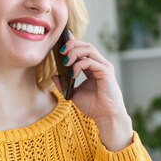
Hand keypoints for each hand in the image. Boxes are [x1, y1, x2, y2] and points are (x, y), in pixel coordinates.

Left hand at [54, 36, 132, 150]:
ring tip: (66, 61)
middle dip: (72, 44)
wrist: (105, 116)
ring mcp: (104, 66)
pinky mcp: (106, 71)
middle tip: (61, 51)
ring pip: (89, 49)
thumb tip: (54, 76)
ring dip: (75, 52)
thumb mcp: (74, 93)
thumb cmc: (93, 106)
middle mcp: (99, 64)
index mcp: (92, 67)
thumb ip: (64, 84)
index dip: (72, 44)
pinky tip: (73, 73)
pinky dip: (79, 65)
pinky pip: (90, 61)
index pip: (82, 49)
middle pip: (86, 45)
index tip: (60, 45)